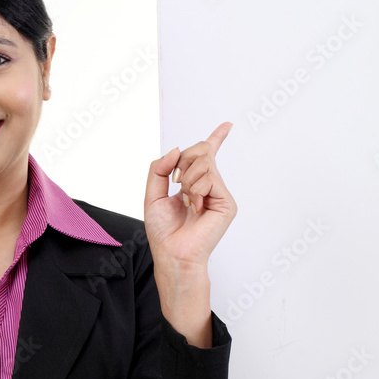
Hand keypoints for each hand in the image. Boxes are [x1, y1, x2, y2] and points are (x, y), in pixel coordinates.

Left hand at [143, 122, 237, 270]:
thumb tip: (175, 150)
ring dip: (187, 180)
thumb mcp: (152, 194)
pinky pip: (210, 178)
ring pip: (205, 161)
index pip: (206, 156)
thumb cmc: (164, 231)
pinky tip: (196, 207)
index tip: (226, 126)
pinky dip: (196, 190)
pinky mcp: (226, 202)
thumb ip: (159, 169)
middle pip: (201, 150)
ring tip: (187, 202)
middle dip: (183, 161)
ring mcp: (219, 193)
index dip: (216, 139)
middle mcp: (209, 186)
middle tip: (176, 183)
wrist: (172, 253)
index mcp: (193, 184)